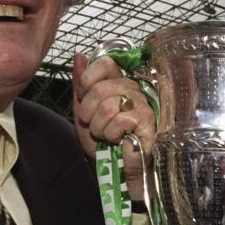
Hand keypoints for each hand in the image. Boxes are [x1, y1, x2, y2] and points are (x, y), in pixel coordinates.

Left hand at [72, 53, 154, 199]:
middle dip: (88, 111)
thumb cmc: (103, 140)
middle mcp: (131, 88)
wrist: (115, 168)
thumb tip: (78, 56)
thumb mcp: (83, 111)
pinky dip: (112, 135)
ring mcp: (141, 102)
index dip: (88, 80)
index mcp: (116, 82)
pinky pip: (120, 120)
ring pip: (107, 106)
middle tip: (93, 124)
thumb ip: (80, 84)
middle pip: (100, 87)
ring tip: (106, 134)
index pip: (104, 63)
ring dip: (99, 127)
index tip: (85, 98)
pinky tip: (118, 139)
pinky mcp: (146, 119)